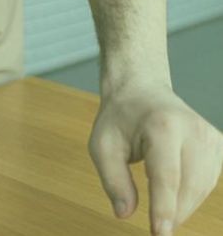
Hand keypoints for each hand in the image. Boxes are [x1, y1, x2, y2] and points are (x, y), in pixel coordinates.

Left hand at [89, 83, 222, 233]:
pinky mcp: (218, 144)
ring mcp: (210, 136)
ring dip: (183, 206)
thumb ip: (113, 180)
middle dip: (173, 213)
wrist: (142, 91)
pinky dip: (193, 195)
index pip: (167, 176)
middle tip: (157, 229)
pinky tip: (175, 192)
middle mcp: (193, 129)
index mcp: (162, 126)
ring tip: (161, 209)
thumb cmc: (120, 119)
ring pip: (203, 187)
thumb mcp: (102, 146)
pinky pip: (210, 181)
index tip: (160, 234)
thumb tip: (124, 214)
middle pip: (189, 186)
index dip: (164, 208)